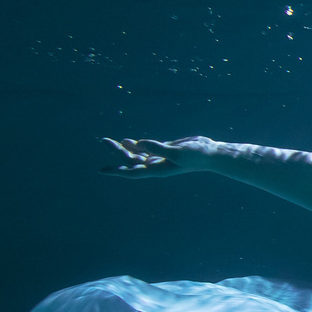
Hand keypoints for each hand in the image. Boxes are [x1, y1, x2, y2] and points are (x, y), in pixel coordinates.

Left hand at [100, 136, 214, 175]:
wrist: (210, 154)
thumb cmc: (195, 155)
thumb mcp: (176, 151)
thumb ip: (156, 147)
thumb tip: (137, 143)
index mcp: (157, 169)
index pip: (132, 171)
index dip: (117, 170)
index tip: (101, 170)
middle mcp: (156, 165)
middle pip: (131, 160)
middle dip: (118, 151)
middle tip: (104, 141)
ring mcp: (160, 158)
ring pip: (137, 154)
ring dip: (124, 148)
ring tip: (109, 141)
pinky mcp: (164, 150)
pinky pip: (146, 149)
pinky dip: (136, 145)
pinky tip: (128, 141)